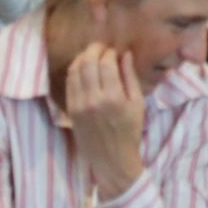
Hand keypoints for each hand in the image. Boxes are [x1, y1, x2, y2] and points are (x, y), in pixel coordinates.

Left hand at [65, 44, 145, 193]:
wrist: (112, 159)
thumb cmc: (130, 131)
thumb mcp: (138, 104)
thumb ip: (130, 77)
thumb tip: (125, 54)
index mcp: (114, 97)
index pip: (106, 63)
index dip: (109, 52)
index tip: (114, 52)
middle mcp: (94, 100)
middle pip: (88, 63)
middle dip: (94, 50)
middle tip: (101, 48)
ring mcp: (79, 105)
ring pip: (75, 71)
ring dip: (82, 58)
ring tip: (91, 56)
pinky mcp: (71, 110)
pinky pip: (69, 84)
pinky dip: (75, 71)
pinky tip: (83, 69)